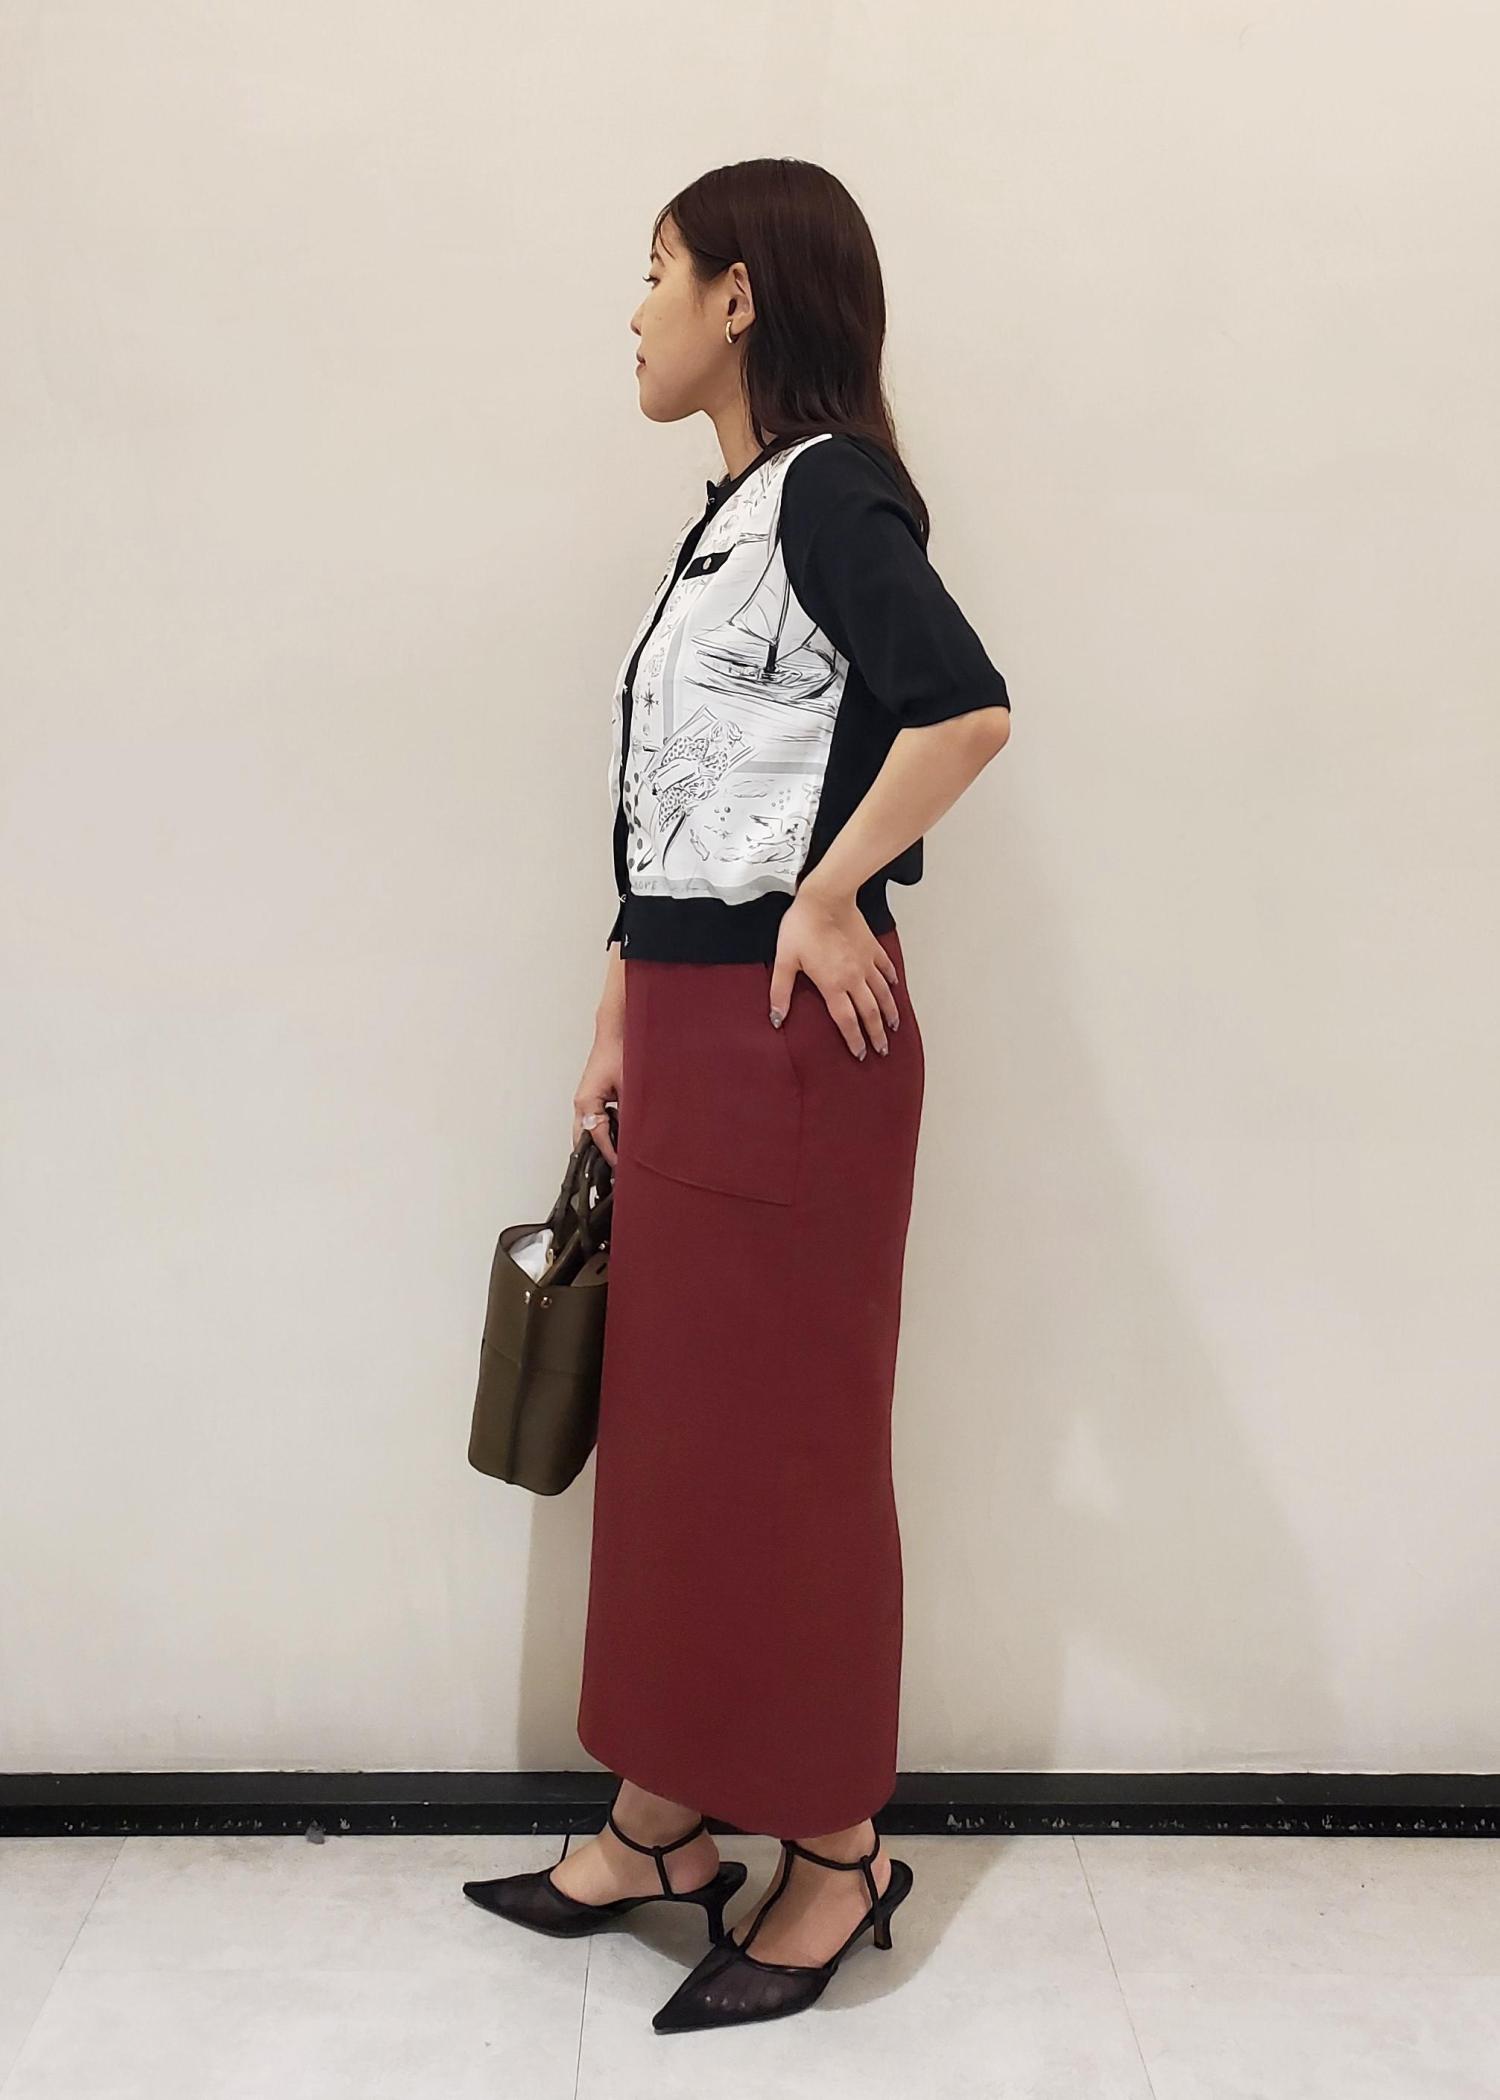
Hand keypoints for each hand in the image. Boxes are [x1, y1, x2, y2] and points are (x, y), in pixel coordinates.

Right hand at [574, 1024, 622, 1165]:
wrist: (617, 1032)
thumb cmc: (621, 1052)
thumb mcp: (630, 1087)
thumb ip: (629, 1114)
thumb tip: (633, 1139)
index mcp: (586, 1102)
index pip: (597, 1138)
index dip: (610, 1155)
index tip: (621, 1170)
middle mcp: (582, 1104)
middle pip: (583, 1141)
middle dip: (595, 1158)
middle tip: (611, 1176)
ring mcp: (585, 1102)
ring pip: (587, 1133)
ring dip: (598, 1147)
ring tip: (615, 1164)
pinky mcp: (593, 1099)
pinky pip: (594, 1123)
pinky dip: (603, 1135)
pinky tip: (618, 1142)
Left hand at [768, 885, 900, 1057]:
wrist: (826, 898)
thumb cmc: (802, 927)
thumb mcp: (785, 960)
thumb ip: (781, 992)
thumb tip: (776, 1018)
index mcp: (833, 985)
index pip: (847, 1020)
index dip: (854, 1039)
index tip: (860, 1054)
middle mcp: (854, 978)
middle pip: (870, 1012)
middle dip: (877, 1034)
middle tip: (882, 1050)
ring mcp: (866, 963)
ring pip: (883, 994)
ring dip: (889, 1012)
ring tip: (894, 1026)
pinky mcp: (872, 947)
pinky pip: (885, 968)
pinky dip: (891, 980)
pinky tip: (894, 987)